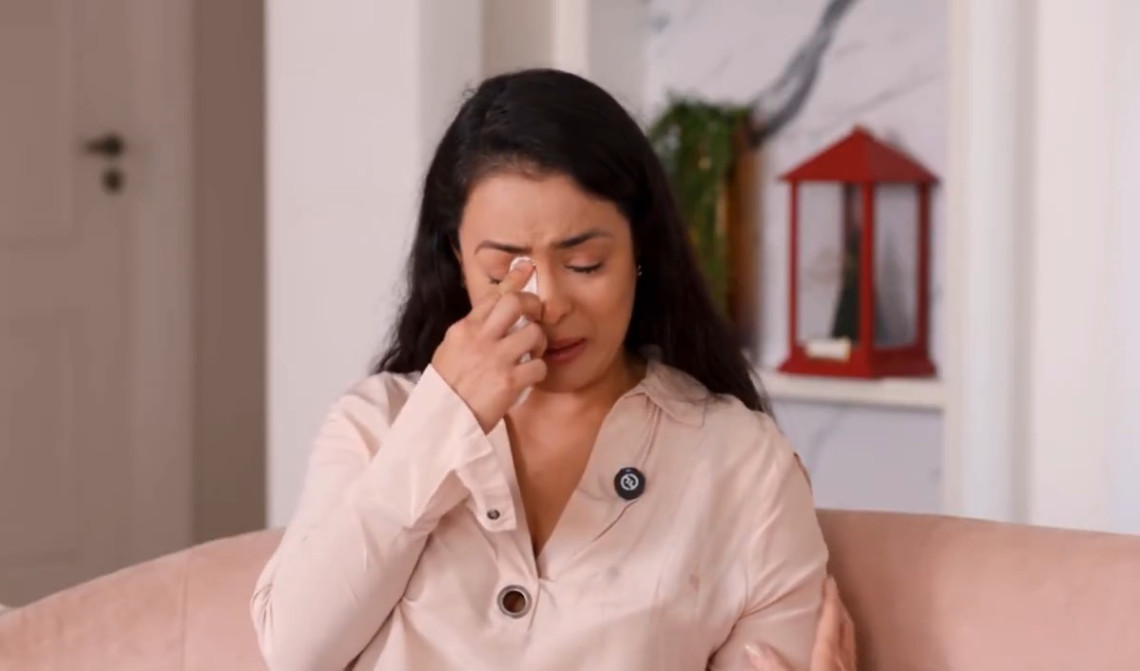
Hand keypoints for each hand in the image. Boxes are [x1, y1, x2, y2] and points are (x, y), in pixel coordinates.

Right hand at [431, 260, 546, 431]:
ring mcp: (495, 359)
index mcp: (463, 329)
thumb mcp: (450, 350)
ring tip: (532, 352)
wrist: (441, 421)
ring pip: (534, 332)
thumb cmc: (446, 389)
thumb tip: (490, 313)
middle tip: (535, 319)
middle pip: (516, 303)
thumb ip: (471, 331)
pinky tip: (530, 376)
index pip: (492, 295)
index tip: (527, 268)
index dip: (514, 280)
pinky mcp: (509, 382)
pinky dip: (539, 371)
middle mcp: (480, 339)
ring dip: (539, 342)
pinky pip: (539, 366)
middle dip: (532, 307)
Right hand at [745, 577, 855, 670]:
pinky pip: (850, 654)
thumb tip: (751, 645)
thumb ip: (774, 665)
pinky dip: (845, 643)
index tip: (830, 579)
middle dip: (839, 608)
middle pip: (845, 627)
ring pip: (850, 641)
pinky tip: (839, 650)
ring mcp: (851, 669)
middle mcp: (844, 658)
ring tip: (836, 616)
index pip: (831, 620)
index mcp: (829, 654)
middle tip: (832, 593)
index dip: (830, 598)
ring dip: (843, 625)